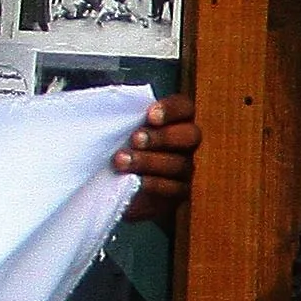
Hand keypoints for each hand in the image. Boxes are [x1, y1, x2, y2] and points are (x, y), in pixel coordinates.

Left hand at [116, 95, 198, 224]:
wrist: (114, 184)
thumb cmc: (119, 147)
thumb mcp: (120, 129)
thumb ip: (125, 119)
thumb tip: (110, 110)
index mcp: (175, 120)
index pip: (184, 108)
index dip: (171, 110)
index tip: (150, 115)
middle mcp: (186, 144)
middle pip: (190, 135)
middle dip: (162, 137)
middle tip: (135, 139)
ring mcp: (185, 169)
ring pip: (179, 163)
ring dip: (149, 161)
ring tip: (122, 161)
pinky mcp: (179, 192)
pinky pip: (175, 189)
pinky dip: (155, 184)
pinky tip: (137, 181)